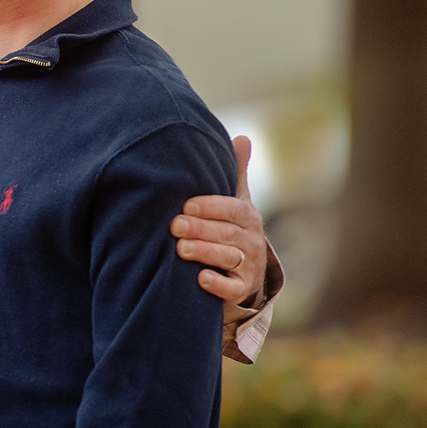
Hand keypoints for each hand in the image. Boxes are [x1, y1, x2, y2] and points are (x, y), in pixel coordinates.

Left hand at [172, 135, 269, 319]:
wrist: (241, 271)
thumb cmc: (229, 227)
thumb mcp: (235, 200)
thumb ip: (235, 172)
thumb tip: (243, 137)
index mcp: (248, 216)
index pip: (234, 209)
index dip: (212, 206)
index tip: (186, 204)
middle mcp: (252, 241)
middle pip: (228, 233)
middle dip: (201, 229)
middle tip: (174, 225)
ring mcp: (248, 267)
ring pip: (229, 258)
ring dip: (205, 252)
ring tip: (180, 249)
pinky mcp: (241, 290)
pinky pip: (232, 289)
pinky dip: (217, 285)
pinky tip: (200, 278)